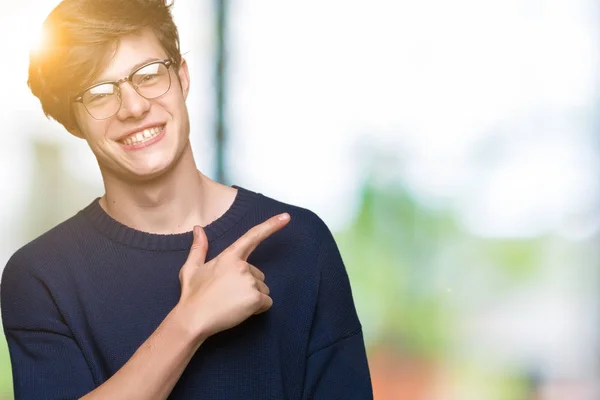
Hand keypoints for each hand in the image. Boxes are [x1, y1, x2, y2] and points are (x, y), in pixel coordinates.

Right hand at [176, 213, 290, 339]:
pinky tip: (240, 311)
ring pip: (263, 289)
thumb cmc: (192, 295)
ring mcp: (250, 281)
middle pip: (258, 274)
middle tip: (228, 295)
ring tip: (232, 303)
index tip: (286, 217)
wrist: (193, 319)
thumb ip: (198, 247)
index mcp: (229, 256)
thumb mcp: (191, 268)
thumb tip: (198, 229)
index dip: (271, 225)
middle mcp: (243, 266)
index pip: (253, 236)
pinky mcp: (256, 298)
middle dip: (248, 285)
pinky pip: (267, 303)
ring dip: (252, 297)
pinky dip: (258, 309)